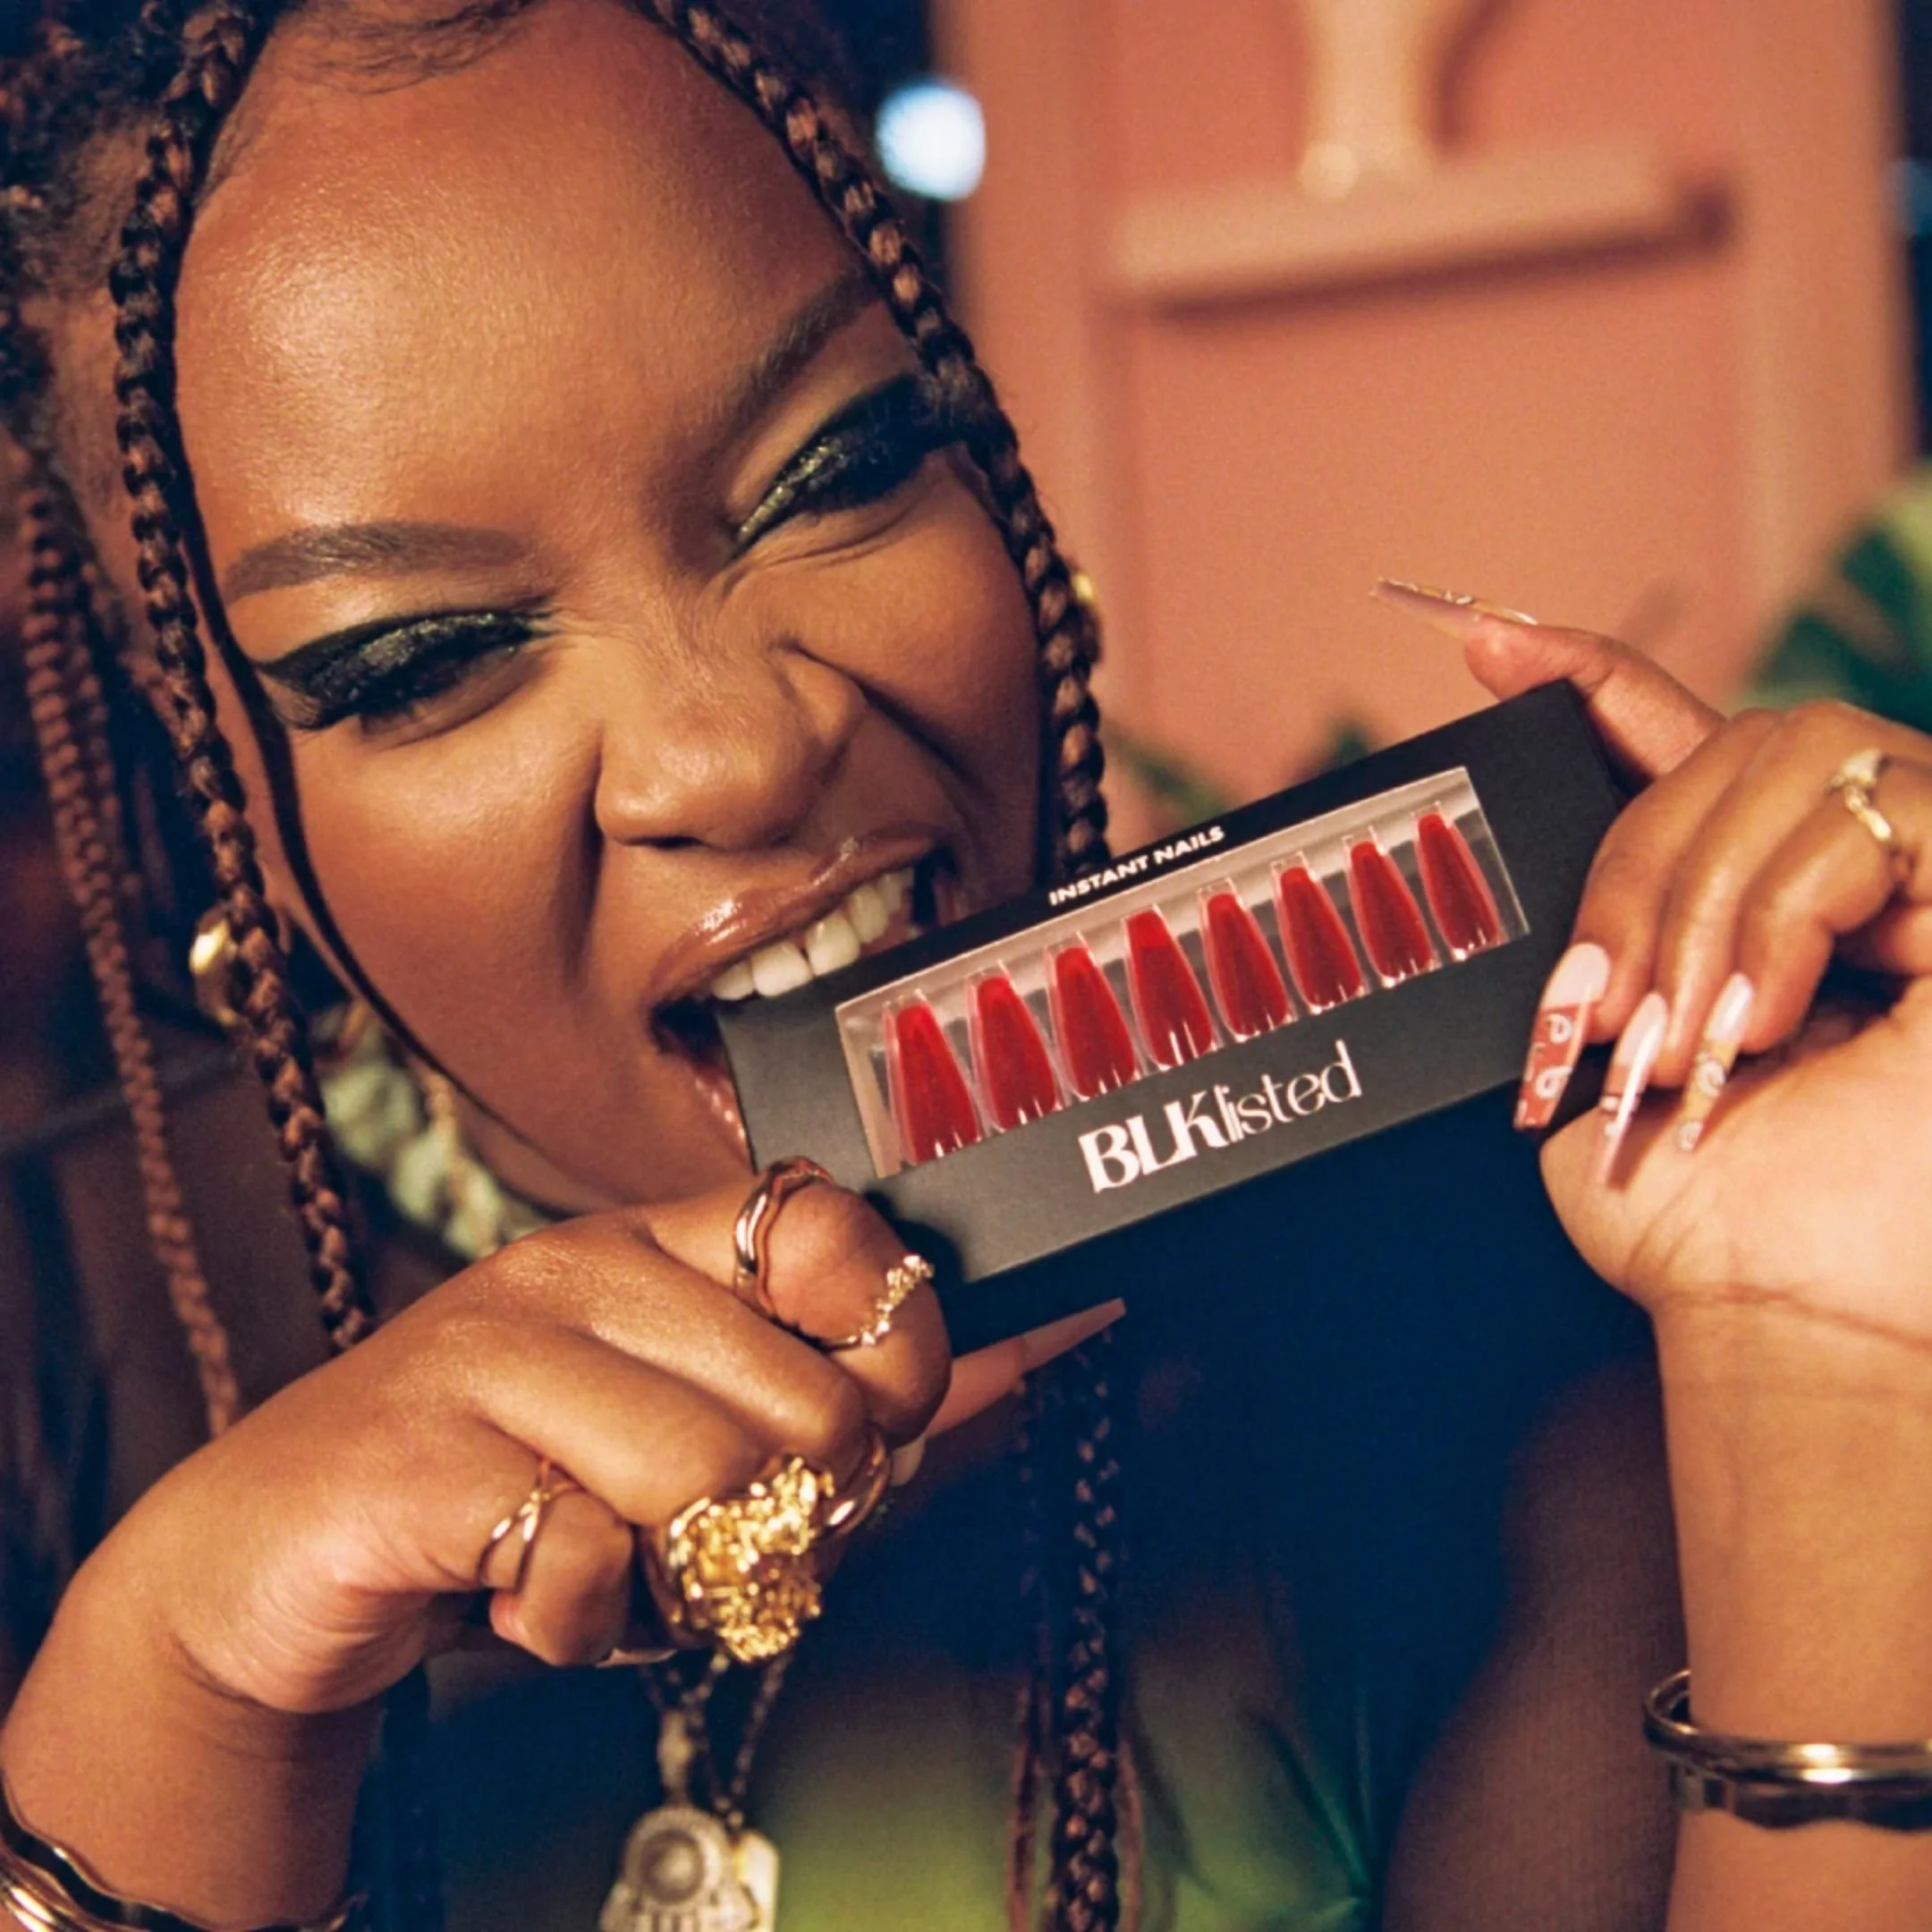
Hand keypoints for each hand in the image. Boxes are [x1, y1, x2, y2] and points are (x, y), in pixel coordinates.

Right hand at [24, 1178, 1116, 1716]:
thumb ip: (842, 1399)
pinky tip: (529, 1598)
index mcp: (653, 1242)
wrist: (277, 1559)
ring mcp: (490, 1351)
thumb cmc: (515, 1489)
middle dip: (791, 1525)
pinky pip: (589, 1564)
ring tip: (613, 1572)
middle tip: (714, 1548)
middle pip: (806, 1404)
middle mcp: (578, 1271)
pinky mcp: (419, 1455)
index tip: (882, 1421)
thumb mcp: (686, 1431)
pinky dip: (582, 1625)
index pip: (835, 1222)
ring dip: (682, 1585)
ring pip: (709, 1485)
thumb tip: (1024, 1362)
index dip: (899, 1335)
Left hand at [1439, 599, 1931, 1340]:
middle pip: (1717, 746)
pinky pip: (1857, 819)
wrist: (1796, 1306)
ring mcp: (1929, 864)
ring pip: (1782, 759)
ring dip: (1697, 907)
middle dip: (1631, 870)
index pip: (1675, 735)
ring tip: (1687, 1040)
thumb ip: (1582, 949)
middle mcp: (1849, 862)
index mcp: (1752, 892)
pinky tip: (1773, 1019)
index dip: (1586, 674)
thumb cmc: (1705, 1216)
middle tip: (1603, 1008)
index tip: (1482, 641)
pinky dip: (1782, 918)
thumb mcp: (1603, 1058)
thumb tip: (1535, 890)